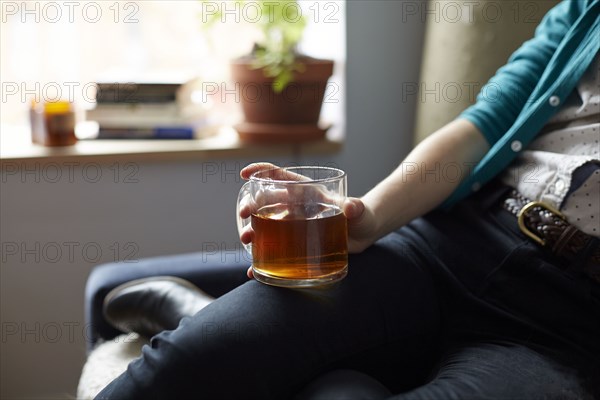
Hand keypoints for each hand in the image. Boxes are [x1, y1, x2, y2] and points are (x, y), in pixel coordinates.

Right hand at [239, 163, 379, 278]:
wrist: (363, 236)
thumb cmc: (361, 216)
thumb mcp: (359, 211)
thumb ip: (356, 208)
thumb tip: (352, 207)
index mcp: (306, 191)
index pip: (280, 176)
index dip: (262, 171)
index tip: (245, 174)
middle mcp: (295, 206)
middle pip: (267, 201)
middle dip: (251, 205)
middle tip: (243, 215)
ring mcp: (293, 225)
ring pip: (266, 225)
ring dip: (252, 230)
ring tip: (247, 240)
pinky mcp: (295, 244)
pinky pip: (275, 250)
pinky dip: (263, 260)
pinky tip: (255, 270)